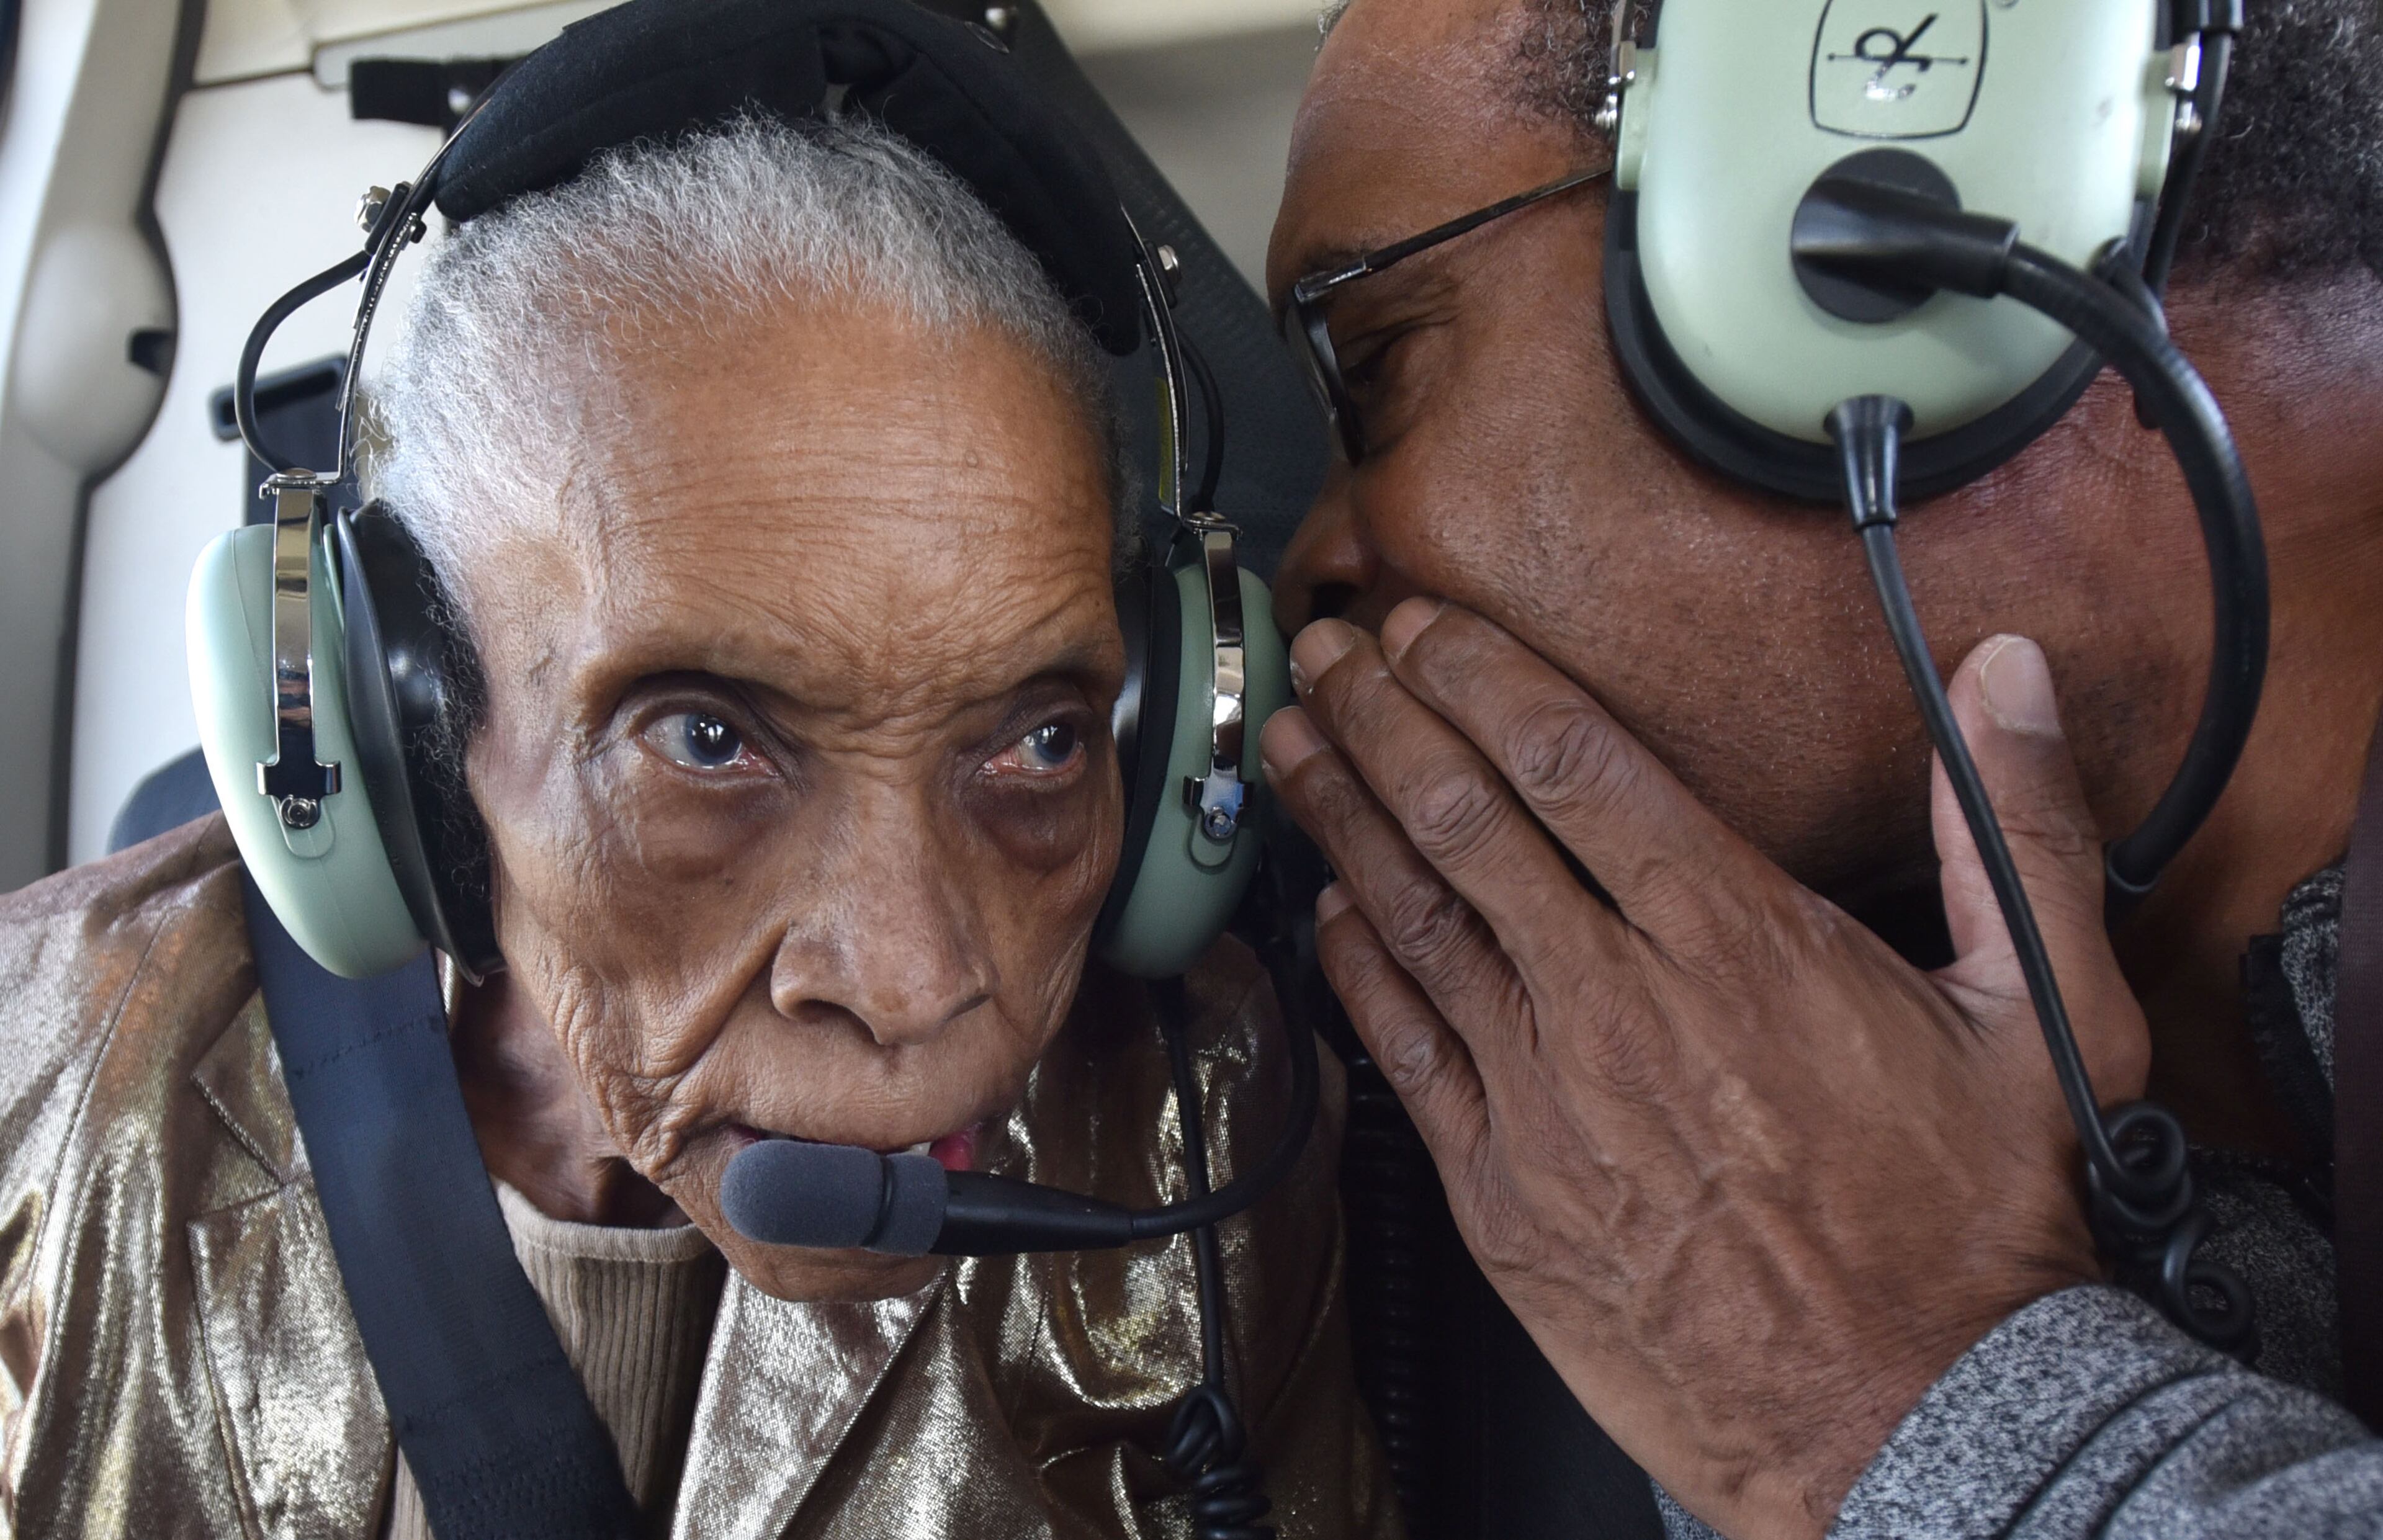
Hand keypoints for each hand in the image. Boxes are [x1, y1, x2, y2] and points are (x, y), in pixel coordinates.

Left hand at [1260, 601, 2147, 1539]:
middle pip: (1463, 819)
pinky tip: (1324, 911)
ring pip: (1409, 919)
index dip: (1477, 676)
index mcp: (1736, 939)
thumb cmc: (1971, 1228)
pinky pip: (1401, 1052)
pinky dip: (1355, 967)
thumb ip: (2017, 829)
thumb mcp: (2047, 1016)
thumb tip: (2008, 678)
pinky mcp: (1500, 1190)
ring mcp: (1545, 1098)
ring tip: (1291, 745)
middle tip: (1327, 654)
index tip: (1425, 627)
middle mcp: (1618, 1002)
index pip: (1570, 761)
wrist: (1912, 1417)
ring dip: (1339, 818)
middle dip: (1380, 717)